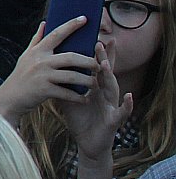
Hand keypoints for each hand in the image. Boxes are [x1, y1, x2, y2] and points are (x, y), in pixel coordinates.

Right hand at [0, 19, 99, 125]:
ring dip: (87, 81)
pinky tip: (85, 99)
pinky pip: (67, 93)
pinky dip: (78, 97)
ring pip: (72, 76)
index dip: (71, 25)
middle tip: (98, 65)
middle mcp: (40, 61)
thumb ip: (37, 40)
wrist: (9, 98)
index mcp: (38, 51)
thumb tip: (44, 23)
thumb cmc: (21, 76)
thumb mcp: (26, 56)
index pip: (57, 34)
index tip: (84, 18)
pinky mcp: (44, 90)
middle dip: (89, 61)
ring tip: (95, 84)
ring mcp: (42, 76)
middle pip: (71, 57)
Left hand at [57, 43, 132, 160]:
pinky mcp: (114, 120)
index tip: (94, 36)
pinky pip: (122, 112)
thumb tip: (48, 66)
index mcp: (94, 86)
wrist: (86, 142)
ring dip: (110, 76)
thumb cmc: (80, 117)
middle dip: (104, 59)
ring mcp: (111, 105)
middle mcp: (104, 93)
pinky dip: (127, 105)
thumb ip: (62, 82)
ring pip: (113, 88)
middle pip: (105, 73)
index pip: (95, 67)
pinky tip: (129, 96)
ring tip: (105, 65)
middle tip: (101, 42)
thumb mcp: (68, 97)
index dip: (96, 53)